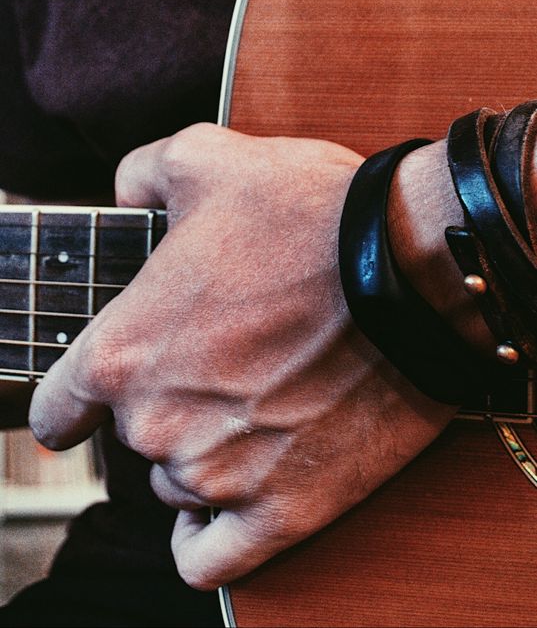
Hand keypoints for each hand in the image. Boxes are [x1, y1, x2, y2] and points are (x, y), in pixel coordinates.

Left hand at [29, 124, 453, 588]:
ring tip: (253, 401)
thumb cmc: (309, 212)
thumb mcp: (207, 156)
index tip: (96, 391)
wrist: (412, 268)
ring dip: (202, 454)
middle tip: (223, 356)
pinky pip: (211, 558)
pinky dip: (212, 533)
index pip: (57, 409)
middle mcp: (157, 425)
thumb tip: (127, 193)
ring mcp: (219, 476)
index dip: (73, 398)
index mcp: (125, 351)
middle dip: (167, 400)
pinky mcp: (283, 513)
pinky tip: (230, 499)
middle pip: (132, 437)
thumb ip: (143, 173)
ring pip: (176, 485)